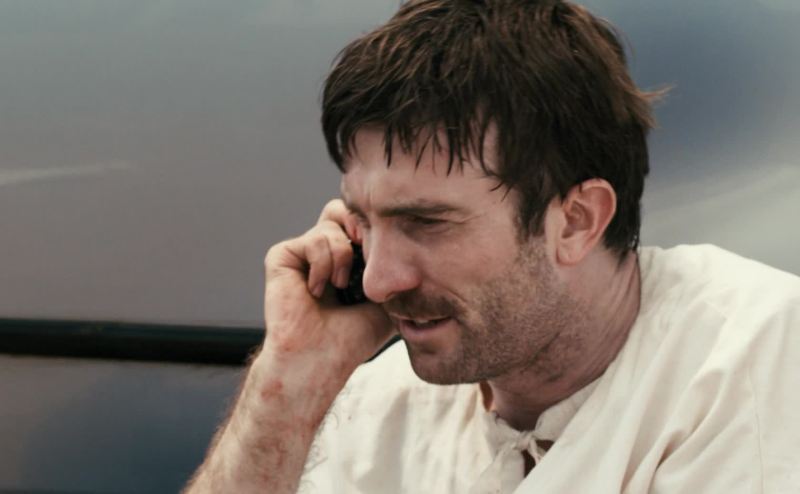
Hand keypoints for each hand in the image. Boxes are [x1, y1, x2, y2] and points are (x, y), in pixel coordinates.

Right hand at [261, 199, 393, 378]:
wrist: (320, 359)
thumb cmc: (352, 337)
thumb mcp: (388, 298)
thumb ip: (397, 271)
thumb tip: (420, 249)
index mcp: (345, 258)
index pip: (360, 221)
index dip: (375, 227)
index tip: (385, 248)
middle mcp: (322, 251)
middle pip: (342, 208)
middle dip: (360, 224)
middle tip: (365, 249)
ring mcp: (301, 252)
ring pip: (331, 222)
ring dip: (342, 255)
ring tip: (338, 285)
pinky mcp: (282, 256)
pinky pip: (312, 239)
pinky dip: (323, 264)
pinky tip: (317, 290)